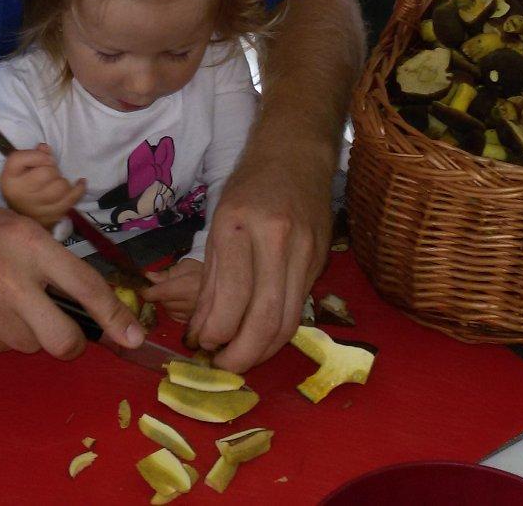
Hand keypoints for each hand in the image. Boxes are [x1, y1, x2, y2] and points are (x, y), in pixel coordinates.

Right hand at [0, 144, 84, 228]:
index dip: (41, 157)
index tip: (45, 161)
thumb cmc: (22, 184)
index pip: (28, 160)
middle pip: (48, 173)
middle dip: (53, 170)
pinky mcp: (50, 217)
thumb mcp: (20, 166)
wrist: (22, 214)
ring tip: (57, 183)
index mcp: (10, 179)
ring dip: (63, 182)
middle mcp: (20, 194)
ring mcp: (36, 208)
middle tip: (50, 174)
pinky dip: (79, 189)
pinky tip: (81, 182)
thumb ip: (33, 154)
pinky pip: (71, 200)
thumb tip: (45, 148)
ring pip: (61, 187)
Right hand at [0, 204, 144, 356]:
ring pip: (30, 346)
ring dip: (28, 333)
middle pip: (61, 338)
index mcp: (28, 244)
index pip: (84, 286)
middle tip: (64, 332)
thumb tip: (92, 301)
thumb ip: (53, 260)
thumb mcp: (17, 225)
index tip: (132, 337)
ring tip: (5, 302)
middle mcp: (7, 278)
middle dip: (70, 343)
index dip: (113, 316)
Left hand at [141, 258, 202, 322]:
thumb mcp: (185, 266)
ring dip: (166, 303)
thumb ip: (166, 273)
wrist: (221, 285)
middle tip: (163, 287)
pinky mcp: (194, 321)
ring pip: (168, 311)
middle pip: (163, 302)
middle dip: (159, 295)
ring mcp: (192, 314)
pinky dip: (173, 310)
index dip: (148, 291)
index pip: (161, 292)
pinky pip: (175, 317)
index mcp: (188, 285)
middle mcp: (190, 303)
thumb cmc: (202, 272)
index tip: (143, 288)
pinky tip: (180, 302)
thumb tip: (148, 276)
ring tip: (175, 294)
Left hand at [184, 166, 330, 371]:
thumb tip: (202, 333)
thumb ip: (209, 281)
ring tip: (240, 358)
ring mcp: (305, 253)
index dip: (214, 334)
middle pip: (265, 319)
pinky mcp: (321, 262)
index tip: (201, 345)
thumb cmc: (249, 187)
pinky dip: (278, 330)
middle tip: (222, 366)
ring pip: (288, 322)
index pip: (231, 299)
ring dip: (263, 351)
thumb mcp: (217, 225)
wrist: (297, 155)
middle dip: (242, 355)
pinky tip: (260, 336)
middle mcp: (276, 241)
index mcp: (240, 227)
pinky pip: (298, 308)